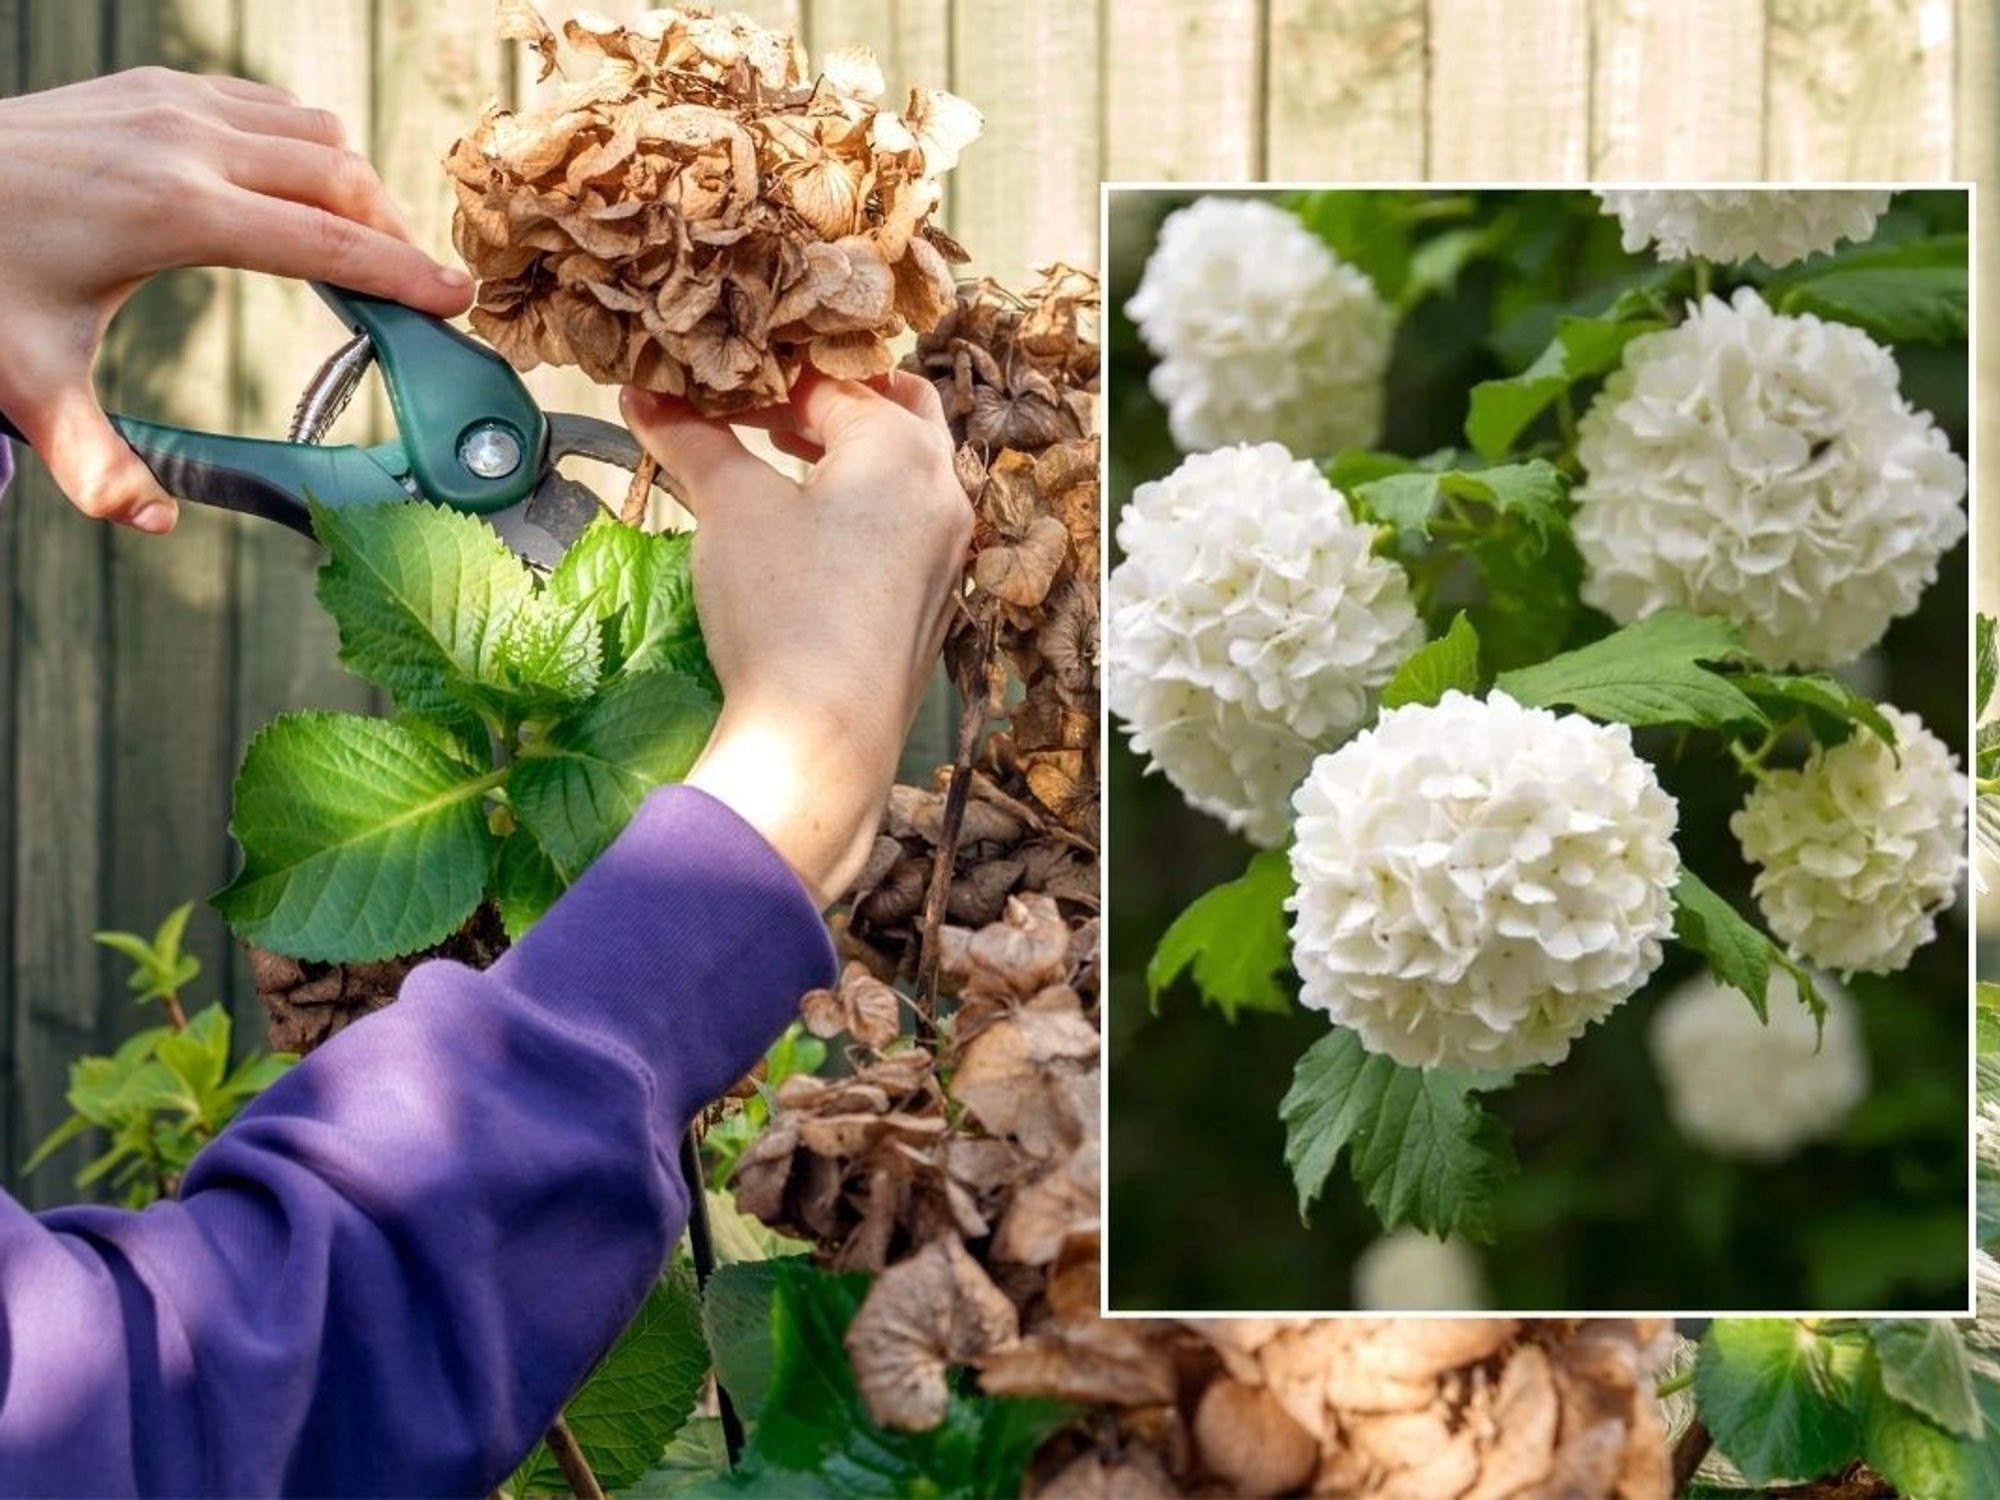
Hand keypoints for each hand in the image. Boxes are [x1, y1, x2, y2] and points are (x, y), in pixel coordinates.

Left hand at [0, 67, 472, 532]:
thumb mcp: (27, 379)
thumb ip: (93, 462)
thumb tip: (153, 520)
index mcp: (175, 212)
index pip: (327, 244)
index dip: (404, 275)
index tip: (456, 300)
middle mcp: (185, 142)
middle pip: (340, 179)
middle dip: (394, 235)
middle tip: (417, 293)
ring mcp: (172, 102)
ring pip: (314, 133)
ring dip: (355, 190)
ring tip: (366, 250)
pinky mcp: (157, 86)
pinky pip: (269, 108)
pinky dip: (306, 151)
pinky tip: (300, 198)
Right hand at [621, 373, 969, 906]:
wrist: (824, 737)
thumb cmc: (784, 606)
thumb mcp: (730, 507)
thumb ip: (691, 439)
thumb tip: (642, 394)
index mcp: (902, 448)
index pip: (830, 385)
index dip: (767, 381)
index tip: (716, 387)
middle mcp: (942, 490)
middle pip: (897, 409)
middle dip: (832, 401)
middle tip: (768, 407)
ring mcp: (947, 549)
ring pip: (908, 469)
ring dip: (850, 450)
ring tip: (783, 455)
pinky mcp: (934, 599)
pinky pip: (907, 524)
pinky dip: (865, 504)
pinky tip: (813, 529)